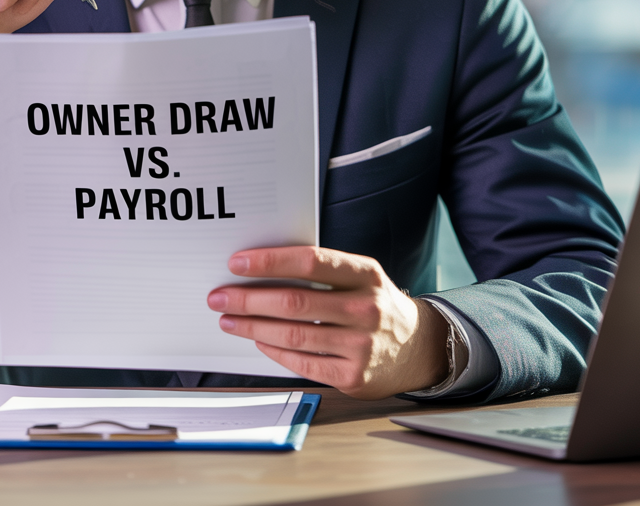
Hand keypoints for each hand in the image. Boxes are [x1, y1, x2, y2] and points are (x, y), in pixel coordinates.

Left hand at [207, 246, 449, 399]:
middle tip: (220, 296)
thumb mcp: (361, 276)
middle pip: (294, 302)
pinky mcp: (354, 377)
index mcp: (365, 273)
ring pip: (293, 335)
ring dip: (252, 326)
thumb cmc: (375, 303)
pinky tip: (258, 339)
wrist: (419, 347)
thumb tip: (262, 268)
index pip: (310, 262)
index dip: (270, 261)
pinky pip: (302, 362)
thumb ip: (322, 271)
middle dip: (249, 299)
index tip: (237, 262)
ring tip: (229, 319)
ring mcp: (362, 345)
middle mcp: (366, 308)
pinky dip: (274, 350)